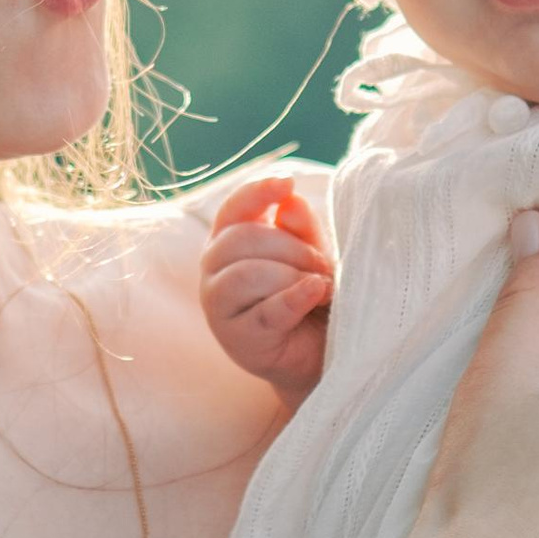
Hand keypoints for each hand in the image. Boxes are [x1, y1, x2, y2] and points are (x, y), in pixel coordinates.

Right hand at [200, 174, 335, 398]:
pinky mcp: (238, 340)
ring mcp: (219, 307)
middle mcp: (213, 271)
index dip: (257, 193)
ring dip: (293, 276)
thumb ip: (301, 228)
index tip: (287, 183)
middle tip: (324, 267)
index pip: (233, 209)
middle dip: (293, 248)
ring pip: (247, 274)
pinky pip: (267, 310)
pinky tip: (316, 291)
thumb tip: (289, 200)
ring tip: (322, 288)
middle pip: (243, 239)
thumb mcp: (310, 254)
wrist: (320, 354)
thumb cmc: (310, 297)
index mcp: (228, 242)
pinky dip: (296, 297)